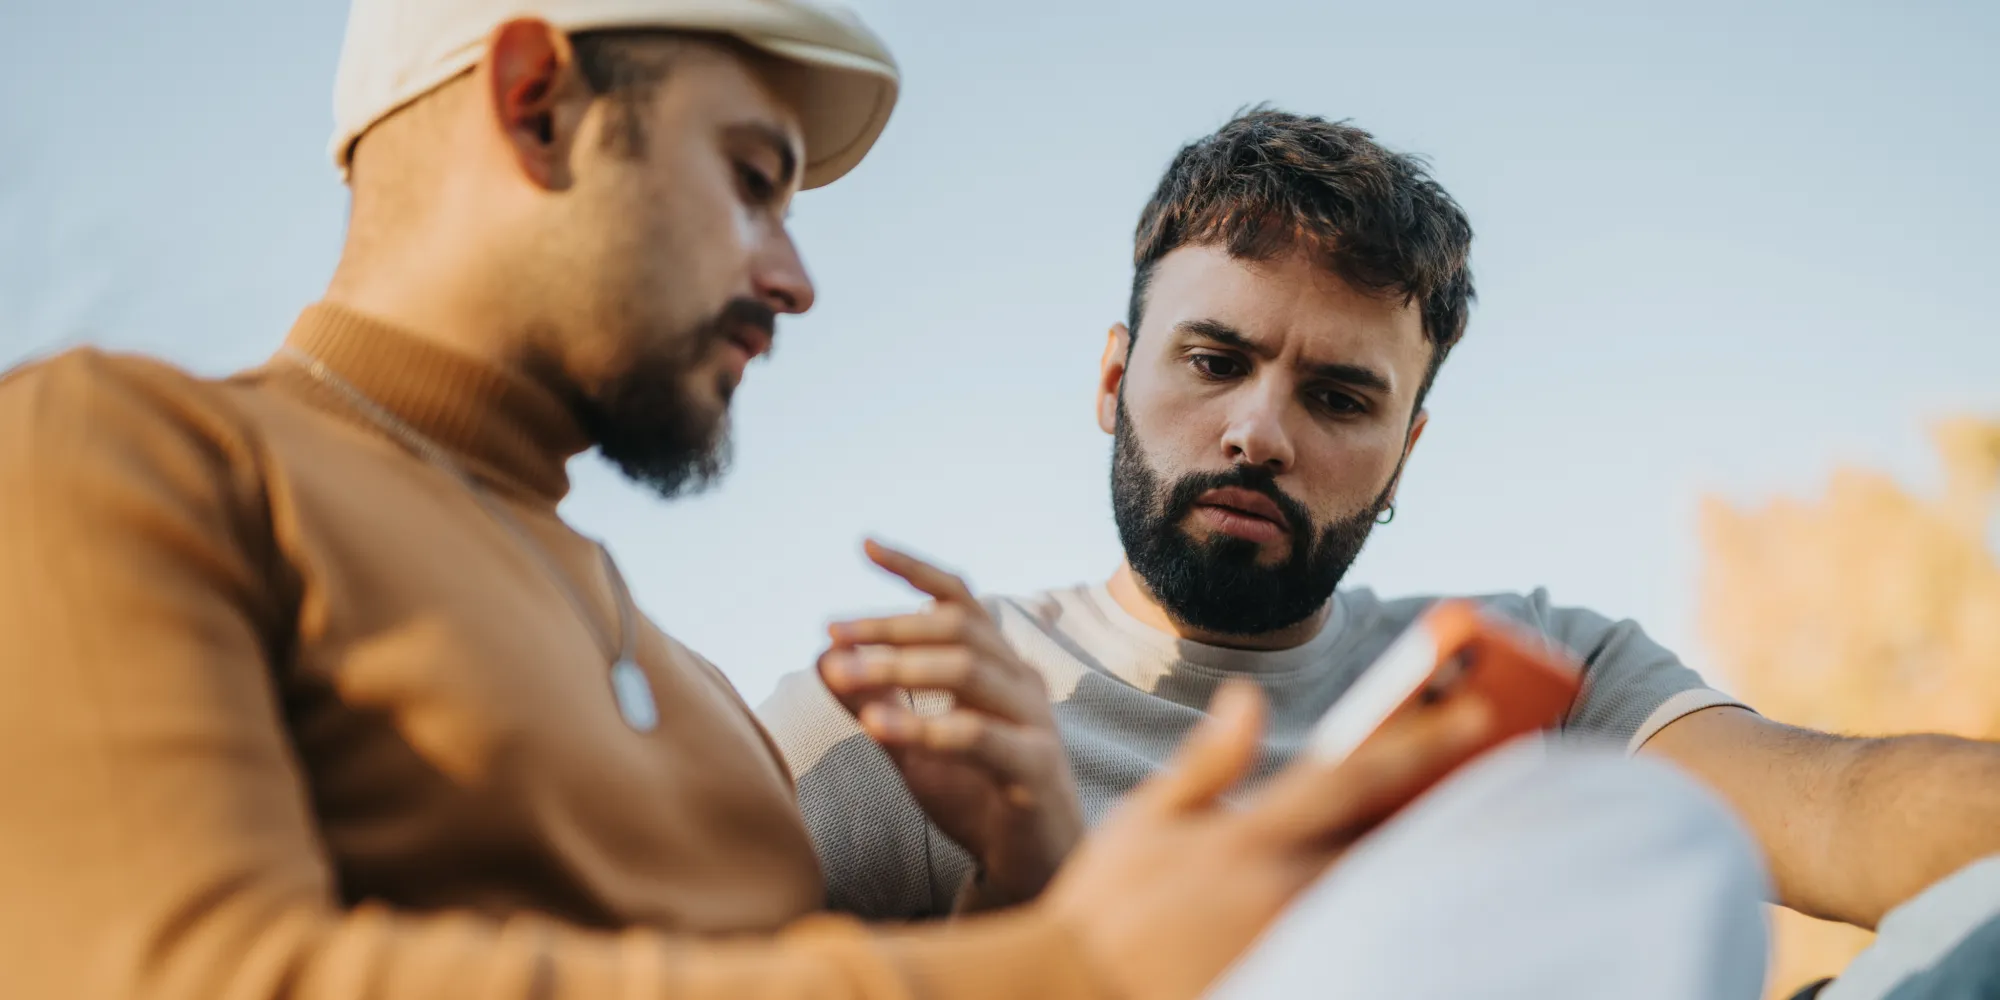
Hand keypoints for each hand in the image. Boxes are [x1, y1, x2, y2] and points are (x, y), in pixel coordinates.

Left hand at [819, 539, 1084, 908]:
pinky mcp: (1035, 770)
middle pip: (960, 628)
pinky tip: (874, 726)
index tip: (865, 546)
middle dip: (891, 624)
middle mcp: (1021, 684)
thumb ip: (875, 702)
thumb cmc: (977, 799)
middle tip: (834, 629)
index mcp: (997, 670)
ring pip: (970, 671)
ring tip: (844, 671)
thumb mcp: (913, 749)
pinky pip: (980, 737)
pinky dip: (925, 727)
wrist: (1033, 871)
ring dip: (901, 666)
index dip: (916, 570)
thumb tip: (823, 656)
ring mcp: (1034, 724)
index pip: (961, 602)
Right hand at [1041, 680, 1492, 999]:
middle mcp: (1283, 890)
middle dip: (1445, 803)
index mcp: (1249, 837)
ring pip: (1385, 890)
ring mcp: (1294, 941)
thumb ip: (1209, 759)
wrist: (1078, 994)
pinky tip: (1409, 896)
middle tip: (1498, 770)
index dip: (1421, 739)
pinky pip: (1359, 939)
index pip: (1353, 775)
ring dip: (1419, 854)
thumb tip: (1248, 698)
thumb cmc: (1106, 905)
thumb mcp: (1147, 819)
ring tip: (1461, 826)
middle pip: (1393, 840)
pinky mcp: (1293, 974)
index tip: (1476, 710)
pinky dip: (1387, 910)